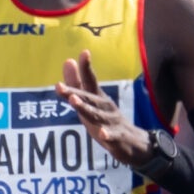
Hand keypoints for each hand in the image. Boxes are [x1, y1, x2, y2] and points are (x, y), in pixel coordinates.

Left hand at [56, 51, 151, 168]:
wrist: (133, 141)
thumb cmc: (107, 119)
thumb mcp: (90, 101)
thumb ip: (77, 83)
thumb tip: (67, 61)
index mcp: (97, 98)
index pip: (90, 81)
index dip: (86, 68)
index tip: (84, 52)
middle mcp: (105, 106)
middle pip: (89, 98)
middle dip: (74, 92)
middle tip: (59, 86)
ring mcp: (112, 122)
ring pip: (98, 115)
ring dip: (86, 108)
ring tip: (73, 102)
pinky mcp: (118, 137)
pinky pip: (112, 136)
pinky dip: (108, 135)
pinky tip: (102, 134)